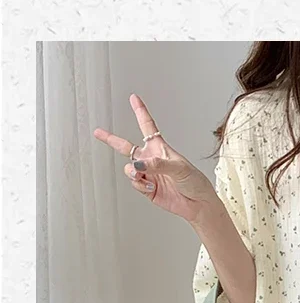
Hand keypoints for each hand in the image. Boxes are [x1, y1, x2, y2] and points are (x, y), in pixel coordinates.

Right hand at [93, 93, 218, 223]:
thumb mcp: (179, 168)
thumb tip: (139, 164)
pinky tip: (151, 187)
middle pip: (126, 147)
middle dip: (111, 139)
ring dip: (134, 173)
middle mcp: (151, 159)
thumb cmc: (194, 182)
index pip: (147, 126)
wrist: (198, 204)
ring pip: (129, 169)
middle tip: (98, 132)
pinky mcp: (147, 188)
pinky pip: (135, 184)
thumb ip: (158, 164)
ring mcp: (148, 174)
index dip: (140, 111)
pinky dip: (140, 185)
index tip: (134, 98)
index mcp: (160, 148)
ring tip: (146, 177)